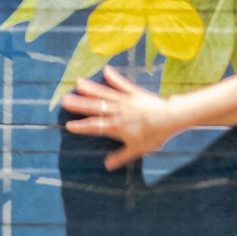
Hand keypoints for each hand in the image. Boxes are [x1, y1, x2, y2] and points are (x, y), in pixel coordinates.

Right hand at [62, 65, 176, 169]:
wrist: (171, 117)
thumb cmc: (155, 135)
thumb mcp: (138, 149)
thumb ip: (121, 156)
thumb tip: (107, 166)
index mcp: (116, 126)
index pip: (95, 126)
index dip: (81, 127)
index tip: (69, 125)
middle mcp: (117, 111)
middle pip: (95, 107)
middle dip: (79, 104)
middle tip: (65, 100)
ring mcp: (125, 100)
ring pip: (104, 94)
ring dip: (91, 88)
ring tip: (78, 82)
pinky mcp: (135, 93)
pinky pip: (122, 84)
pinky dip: (114, 77)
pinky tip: (106, 70)